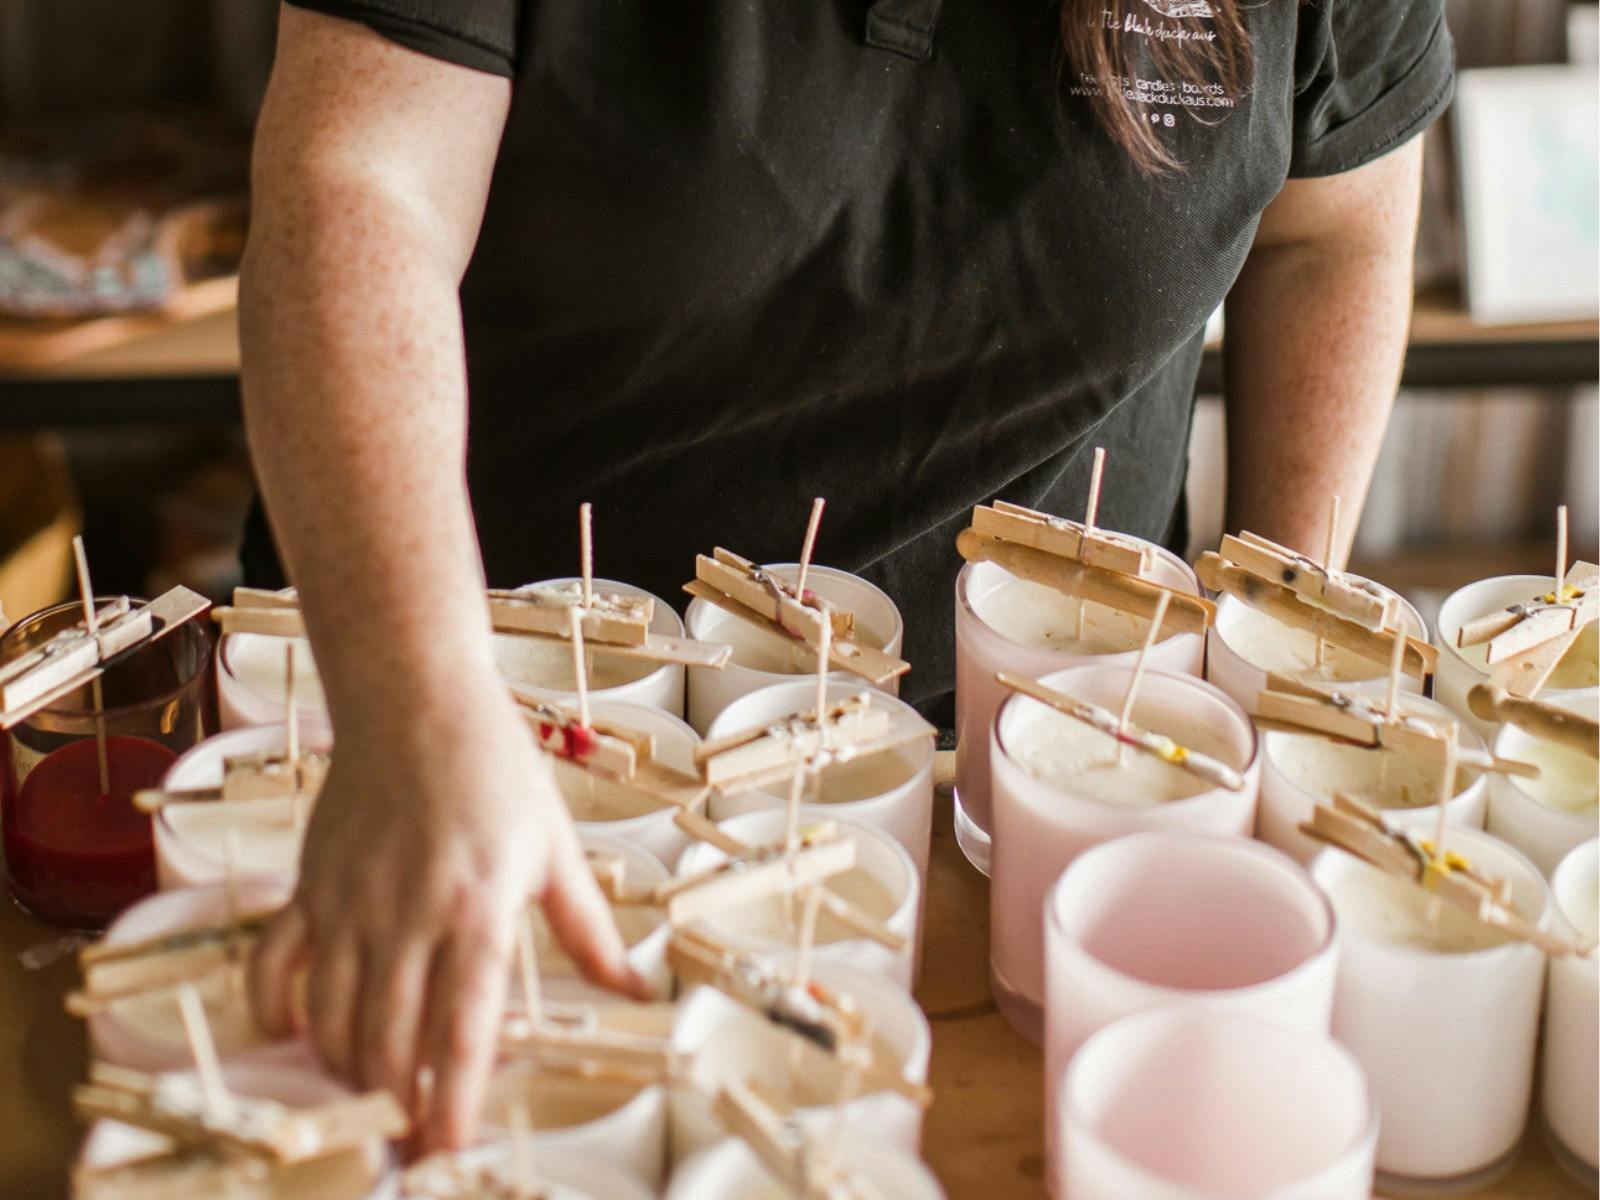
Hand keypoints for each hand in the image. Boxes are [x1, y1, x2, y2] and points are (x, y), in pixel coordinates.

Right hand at [248, 687, 645, 1149]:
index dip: (453, 1102)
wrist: (416, 698)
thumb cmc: (494, 767)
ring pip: (332, 1022)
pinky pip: (274, 969)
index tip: (448, 1150)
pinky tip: (303, 1040)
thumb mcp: (557, 849)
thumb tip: (637, 990)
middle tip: (411, 1140)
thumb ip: (589, 932)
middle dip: (399, 1108)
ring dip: (350, 1073)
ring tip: (377, 1095)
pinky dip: (279, 1019)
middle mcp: (407, 914)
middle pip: (389, 1043)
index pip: (462, 1031)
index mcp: (478, 907)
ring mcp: (348, 903)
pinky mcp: (308, 887)